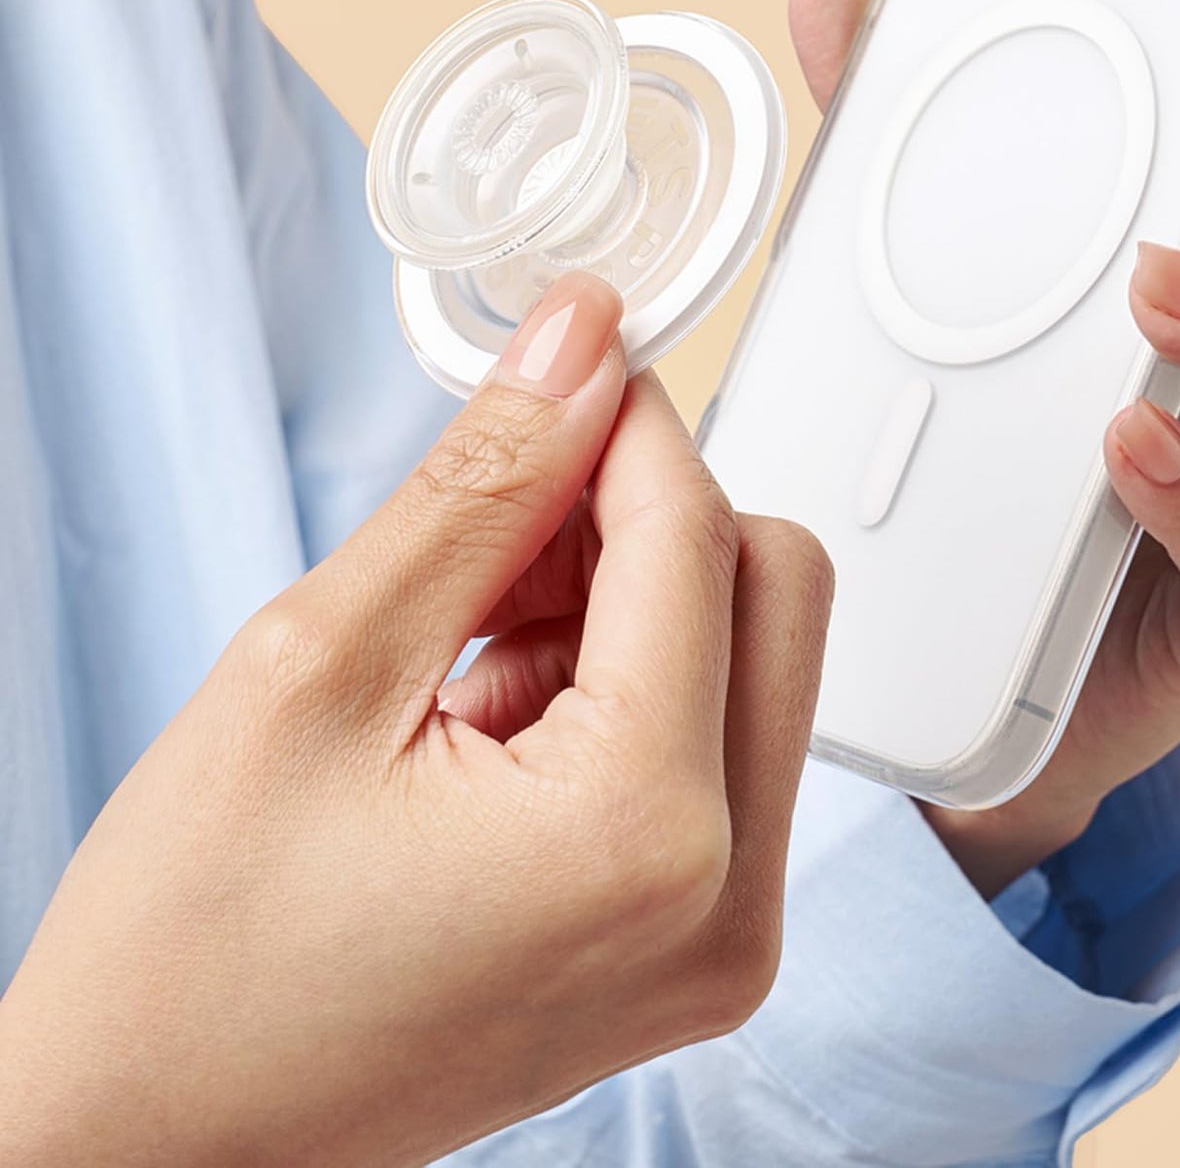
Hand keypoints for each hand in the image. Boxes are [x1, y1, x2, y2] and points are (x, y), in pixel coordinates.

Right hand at [0, 274, 831, 1167]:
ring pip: (755, 658)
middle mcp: (728, 904)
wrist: (146, 1150)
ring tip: (463, 658)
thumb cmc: (190, 960)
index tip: (568, 360)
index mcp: (644, 836)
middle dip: (643, 523)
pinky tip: (491, 720)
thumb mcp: (319, 667)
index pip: (697, 537)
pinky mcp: (700, 950)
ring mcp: (726, 941)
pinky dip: (628, 689)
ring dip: (631, 608)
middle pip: (773, 589)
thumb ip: (481, 490)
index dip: (628, 423)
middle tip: (498, 532)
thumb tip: (579, 350)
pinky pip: (722, 747)